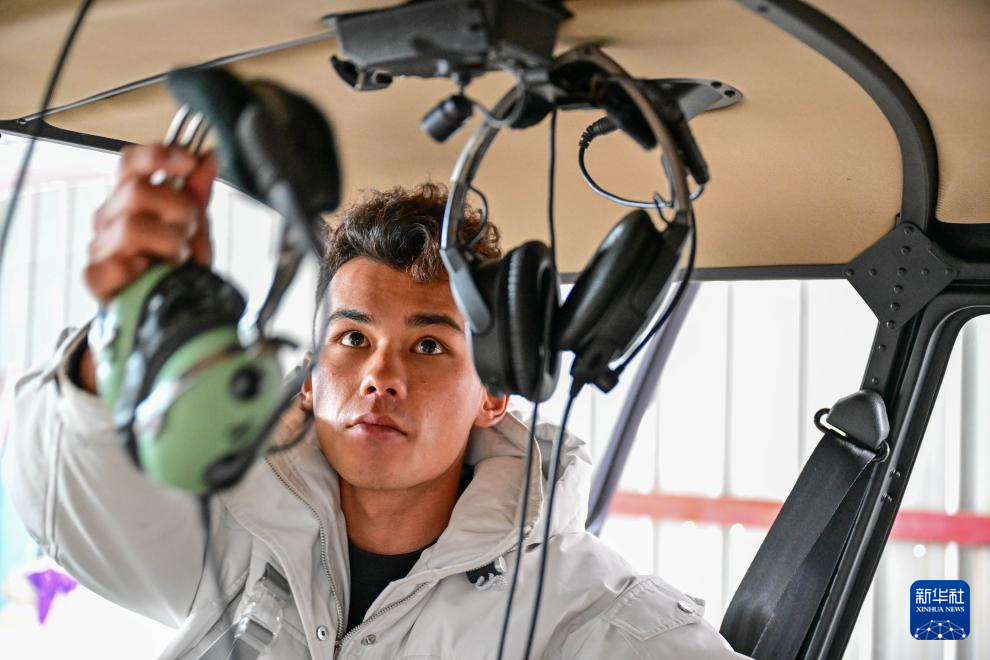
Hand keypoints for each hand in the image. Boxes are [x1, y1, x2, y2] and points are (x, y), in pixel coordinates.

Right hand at [76, 145, 216, 393]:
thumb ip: (198, 193)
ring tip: (178, 257)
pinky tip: (154, 276)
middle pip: (135, 191)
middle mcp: (110, 217)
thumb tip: (208, 157)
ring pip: (130, 228)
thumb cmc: (173, 266)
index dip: (159, 155)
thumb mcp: (194, 227)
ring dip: (167, 243)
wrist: (163, 310)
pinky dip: (143, 272)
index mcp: (130, 198)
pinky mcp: (95, 278)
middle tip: (190, 231)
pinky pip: (113, 267)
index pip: (130, 162)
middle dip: (176, 209)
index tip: (189, 162)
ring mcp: (99, 247)